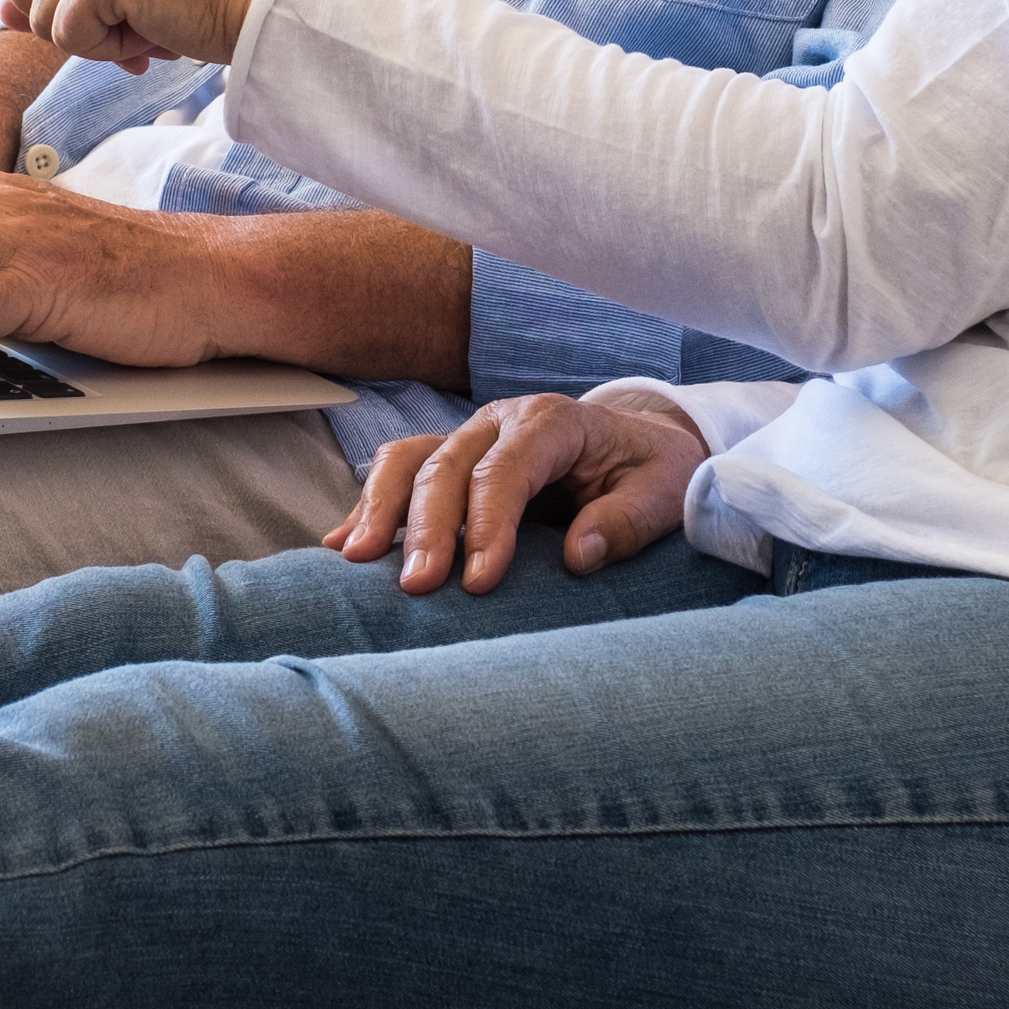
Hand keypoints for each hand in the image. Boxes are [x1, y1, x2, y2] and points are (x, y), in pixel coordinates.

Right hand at [326, 390, 707, 595]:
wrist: (639, 440)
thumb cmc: (652, 470)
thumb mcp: (665, 492)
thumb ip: (626, 521)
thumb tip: (578, 556)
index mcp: (554, 423)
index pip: (507, 469)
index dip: (488, 523)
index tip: (479, 582)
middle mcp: (500, 421)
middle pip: (448, 464)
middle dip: (427, 526)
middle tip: (416, 586)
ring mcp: (468, 436)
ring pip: (409, 459)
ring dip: (380, 508)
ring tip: (357, 560)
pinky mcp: (450, 457)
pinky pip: (399, 471)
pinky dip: (368, 506)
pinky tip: (343, 544)